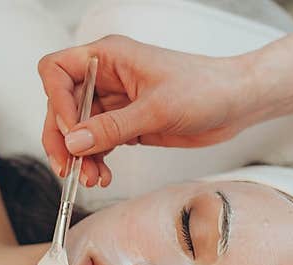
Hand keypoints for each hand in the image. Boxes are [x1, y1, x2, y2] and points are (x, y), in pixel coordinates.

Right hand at [38, 35, 250, 186]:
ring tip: (92, 179)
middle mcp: (106, 77)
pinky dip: (96, 160)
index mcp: (109, 57)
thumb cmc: (204, 89)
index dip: (58, 102)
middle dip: (63, 138)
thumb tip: (74, 142)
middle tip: (69, 168)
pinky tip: (103, 176)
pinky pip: (99, 142)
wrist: (235, 103)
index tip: (72, 132)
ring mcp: (115, 101)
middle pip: (63, 105)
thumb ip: (112, 128)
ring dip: (80, 156)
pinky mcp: (126, 123)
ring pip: (79, 130)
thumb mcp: (156, 110)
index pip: (57, 71)